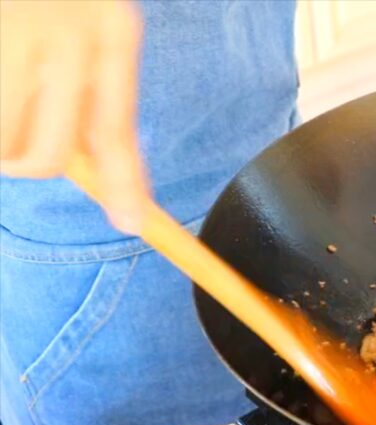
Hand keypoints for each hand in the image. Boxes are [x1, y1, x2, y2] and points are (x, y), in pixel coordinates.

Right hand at [0, 0, 147, 233]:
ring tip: (3, 95)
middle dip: (23, 161)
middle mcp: (67, 32)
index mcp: (110, 27)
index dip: (123, 184)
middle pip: (47, 154)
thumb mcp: (88, 18)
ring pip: (2, 143)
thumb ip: (90, 84)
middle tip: (12, 143)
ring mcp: (14, 30)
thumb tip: (89, 163)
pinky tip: (1, 86)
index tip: (132, 224)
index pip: (117, 128)